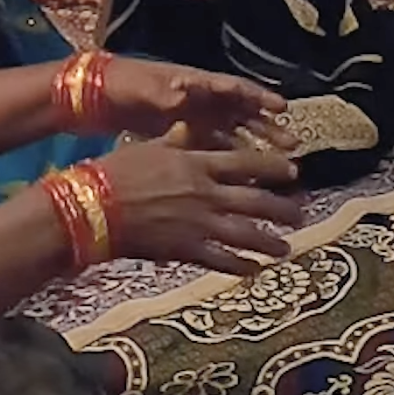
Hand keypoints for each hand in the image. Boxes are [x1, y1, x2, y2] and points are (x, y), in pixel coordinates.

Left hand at [94, 57, 291, 144]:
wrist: (96, 97)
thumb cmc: (123, 85)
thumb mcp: (143, 87)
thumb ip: (166, 93)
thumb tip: (185, 91)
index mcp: (196, 83)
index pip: (234, 88)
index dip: (258, 97)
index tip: (280, 107)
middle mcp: (203, 100)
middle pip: (242, 113)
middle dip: (266, 128)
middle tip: (292, 143)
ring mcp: (196, 118)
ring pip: (234, 134)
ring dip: (255, 146)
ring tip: (281, 161)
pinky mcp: (185, 136)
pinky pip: (215, 149)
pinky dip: (231, 160)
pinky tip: (247, 178)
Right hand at [94, 137, 302, 274]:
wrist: (92, 208)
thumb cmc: (116, 172)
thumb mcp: (150, 147)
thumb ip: (177, 140)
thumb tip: (190, 125)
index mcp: (198, 165)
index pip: (246, 165)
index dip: (273, 169)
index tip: (293, 173)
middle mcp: (205, 194)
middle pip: (255, 202)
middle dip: (282, 209)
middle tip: (301, 214)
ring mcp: (198, 224)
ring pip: (245, 234)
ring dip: (269, 241)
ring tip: (287, 247)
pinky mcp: (185, 249)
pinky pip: (220, 259)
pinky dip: (240, 266)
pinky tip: (254, 270)